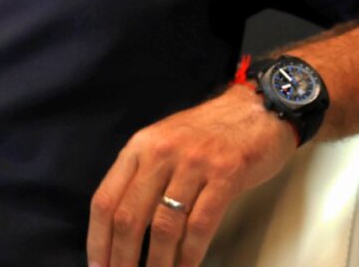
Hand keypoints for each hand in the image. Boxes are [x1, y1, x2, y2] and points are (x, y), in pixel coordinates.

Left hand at [87, 85, 297, 266]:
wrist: (260, 107)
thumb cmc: (212, 131)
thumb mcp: (166, 142)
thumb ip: (143, 176)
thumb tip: (121, 231)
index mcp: (141, 146)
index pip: (106, 200)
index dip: (98, 241)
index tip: (98, 266)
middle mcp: (163, 152)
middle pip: (130, 217)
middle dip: (123, 259)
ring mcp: (195, 162)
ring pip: (164, 227)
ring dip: (157, 263)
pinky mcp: (226, 174)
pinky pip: (200, 226)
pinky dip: (189, 255)